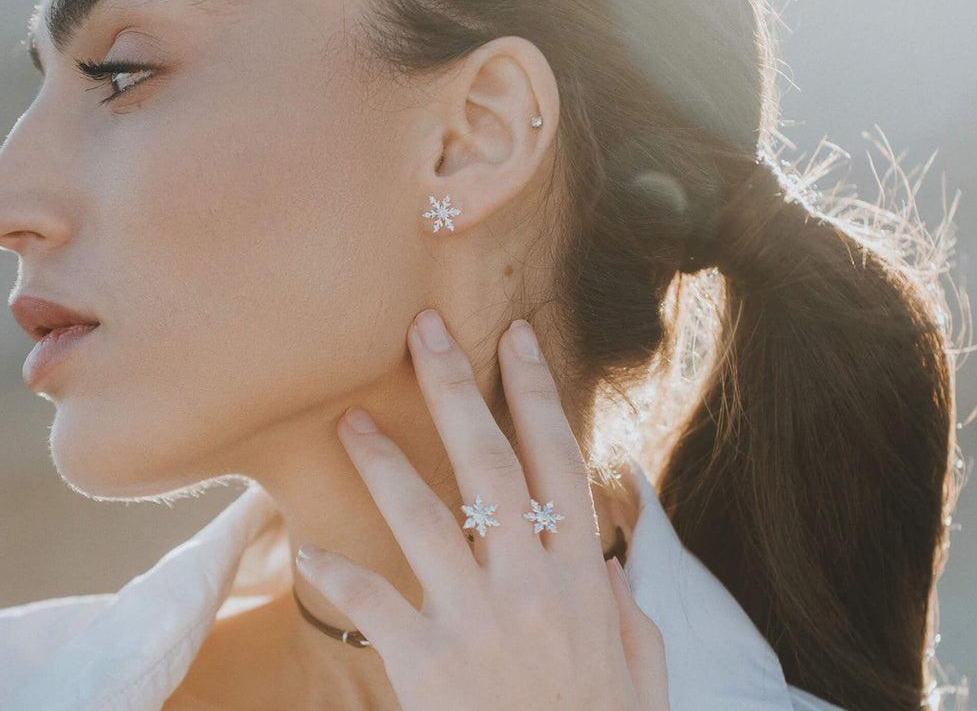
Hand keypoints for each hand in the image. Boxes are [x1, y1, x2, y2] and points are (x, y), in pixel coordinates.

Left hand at [294, 309, 670, 710]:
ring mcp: (478, 620)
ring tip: (349, 419)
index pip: (559, 461)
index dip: (536, 393)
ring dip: (385, 462)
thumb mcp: (642, 677)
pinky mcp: (428, 666)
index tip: (516, 337)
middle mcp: (531, 583)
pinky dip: (339, 574)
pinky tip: (307, 543)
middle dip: (457, 388)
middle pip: (491, 464)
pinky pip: (374, 608)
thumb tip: (611, 559)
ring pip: (427, 517)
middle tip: (424, 329)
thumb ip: (631, 614)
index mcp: (584, 576)